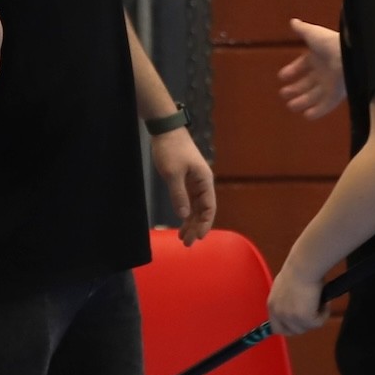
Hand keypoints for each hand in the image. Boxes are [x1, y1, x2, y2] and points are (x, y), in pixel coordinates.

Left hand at [149, 127, 215, 245]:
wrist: (166, 131)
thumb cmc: (171, 149)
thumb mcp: (172, 174)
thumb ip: (178, 195)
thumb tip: (184, 215)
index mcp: (204, 181)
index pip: (209, 207)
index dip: (205, 224)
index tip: (198, 237)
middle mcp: (202, 183)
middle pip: (203, 210)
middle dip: (197, 227)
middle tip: (187, 243)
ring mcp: (194, 182)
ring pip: (196, 207)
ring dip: (191, 222)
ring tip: (183, 237)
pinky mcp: (186, 180)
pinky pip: (189, 201)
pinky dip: (185, 212)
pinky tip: (181, 222)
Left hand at [267, 261, 328, 335]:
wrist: (304, 266)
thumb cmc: (298, 269)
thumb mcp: (284, 287)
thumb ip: (285, 300)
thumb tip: (295, 305)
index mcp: (272, 305)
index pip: (276, 328)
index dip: (289, 327)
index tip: (299, 323)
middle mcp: (279, 314)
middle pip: (292, 331)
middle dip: (304, 324)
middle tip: (314, 312)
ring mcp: (291, 317)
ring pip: (307, 328)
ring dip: (315, 317)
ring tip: (320, 302)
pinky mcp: (305, 318)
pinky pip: (318, 323)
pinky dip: (324, 314)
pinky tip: (325, 302)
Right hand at [277, 18, 344, 119]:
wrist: (348, 54)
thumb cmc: (329, 43)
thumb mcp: (312, 34)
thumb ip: (302, 29)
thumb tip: (293, 21)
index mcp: (317, 57)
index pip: (302, 65)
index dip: (292, 70)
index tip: (281, 76)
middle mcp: (323, 72)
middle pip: (307, 83)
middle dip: (295, 89)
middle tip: (283, 94)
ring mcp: (330, 84)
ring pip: (314, 96)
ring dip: (302, 101)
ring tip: (290, 106)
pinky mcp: (336, 95)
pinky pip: (326, 106)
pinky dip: (317, 111)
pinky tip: (306, 115)